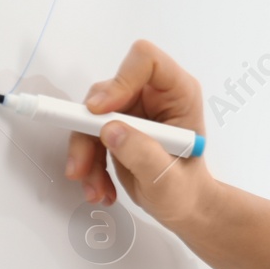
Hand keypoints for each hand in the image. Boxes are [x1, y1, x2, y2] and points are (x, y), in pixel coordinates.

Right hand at [65, 39, 216, 228]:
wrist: (183, 207)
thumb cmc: (187, 190)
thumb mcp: (168, 180)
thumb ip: (143, 154)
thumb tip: (111, 131)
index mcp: (179, 94)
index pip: (147, 61)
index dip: (120, 80)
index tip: (100, 111)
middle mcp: (154, 97)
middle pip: (106, 91)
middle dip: (88, 130)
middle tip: (82, 166)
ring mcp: (133, 111)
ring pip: (89, 117)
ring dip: (84, 154)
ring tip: (96, 190)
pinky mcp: (117, 128)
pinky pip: (87, 136)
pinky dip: (87, 164)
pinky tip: (99, 189)